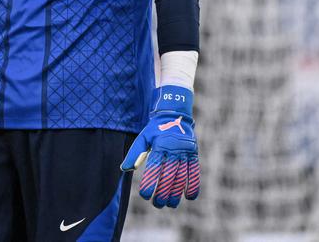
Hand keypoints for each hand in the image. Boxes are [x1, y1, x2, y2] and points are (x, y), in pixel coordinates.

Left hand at [121, 85, 199, 207]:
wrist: (175, 113)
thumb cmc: (156, 129)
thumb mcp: (143, 137)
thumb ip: (135, 153)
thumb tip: (124, 169)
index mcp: (160, 145)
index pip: (154, 168)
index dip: (149, 183)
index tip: (145, 195)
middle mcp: (174, 149)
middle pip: (169, 175)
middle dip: (162, 192)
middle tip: (157, 204)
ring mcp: (185, 151)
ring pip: (181, 176)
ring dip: (176, 193)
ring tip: (170, 205)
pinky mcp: (193, 153)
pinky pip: (194, 171)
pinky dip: (193, 185)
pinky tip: (189, 197)